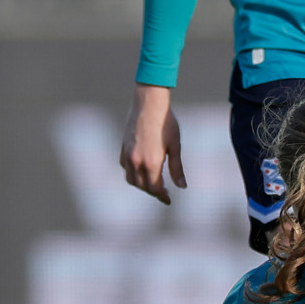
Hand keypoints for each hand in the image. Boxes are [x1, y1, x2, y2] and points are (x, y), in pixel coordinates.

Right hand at [120, 84, 184, 203]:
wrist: (149, 103)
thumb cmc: (166, 123)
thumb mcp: (175, 146)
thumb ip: (177, 168)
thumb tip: (182, 187)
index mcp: (151, 163)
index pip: (155, 188)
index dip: (162, 196)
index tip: (168, 200)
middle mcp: (136, 161)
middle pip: (143, 186)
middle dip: (153, 191)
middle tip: (164, 192)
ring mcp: (127, 155)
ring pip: (131, 179)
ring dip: (141, 185)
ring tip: (152, 183)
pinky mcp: (123, 147)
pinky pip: (125, 167)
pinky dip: (132, 173)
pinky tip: (141, 170)